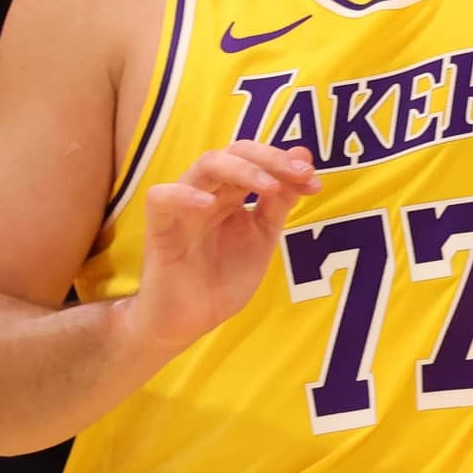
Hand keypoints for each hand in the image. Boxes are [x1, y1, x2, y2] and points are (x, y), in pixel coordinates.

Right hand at [130, 140, 318, 356]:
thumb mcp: (262, 238)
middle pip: (234, 152)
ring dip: (242, 170)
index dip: (286, 164)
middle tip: (300, 174)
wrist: (191, 320)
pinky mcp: (159, 227)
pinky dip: (184, 195)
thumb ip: (279, 203)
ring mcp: (183, 207)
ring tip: (269, 188)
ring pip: (205, 165)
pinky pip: (161, 196)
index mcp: (232, 193)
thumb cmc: (222, 278)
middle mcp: (208, 192)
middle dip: (271, 158)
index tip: (314, 181)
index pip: (257, 159)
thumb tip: (303, 158)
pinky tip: (209, 205)